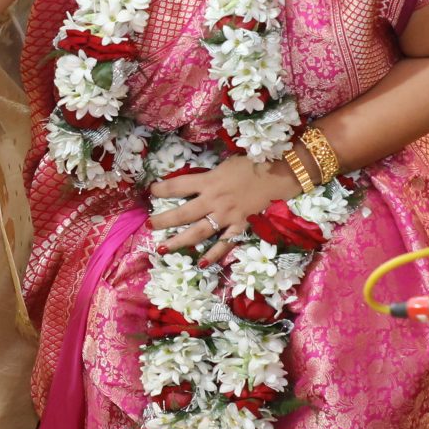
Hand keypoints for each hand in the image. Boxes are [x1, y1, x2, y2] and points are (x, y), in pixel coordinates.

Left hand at [148, 155, 296, 264]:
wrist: (279, 174)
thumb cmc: (252, 164)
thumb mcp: (224, 164)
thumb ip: (208, 176)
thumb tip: (193, 183)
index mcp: (209, 181)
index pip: (178, 186)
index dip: (161, 189)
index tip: (151, 191)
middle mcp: (214, 200)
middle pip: (182, 213)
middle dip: (163, 220)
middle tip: (149, 225)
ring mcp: (226, 216)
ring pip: (198, 232)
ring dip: (180, 241)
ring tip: (163, 248)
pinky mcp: (239, 226)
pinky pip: (224, 244)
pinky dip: (213, 255)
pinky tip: (201, 264)